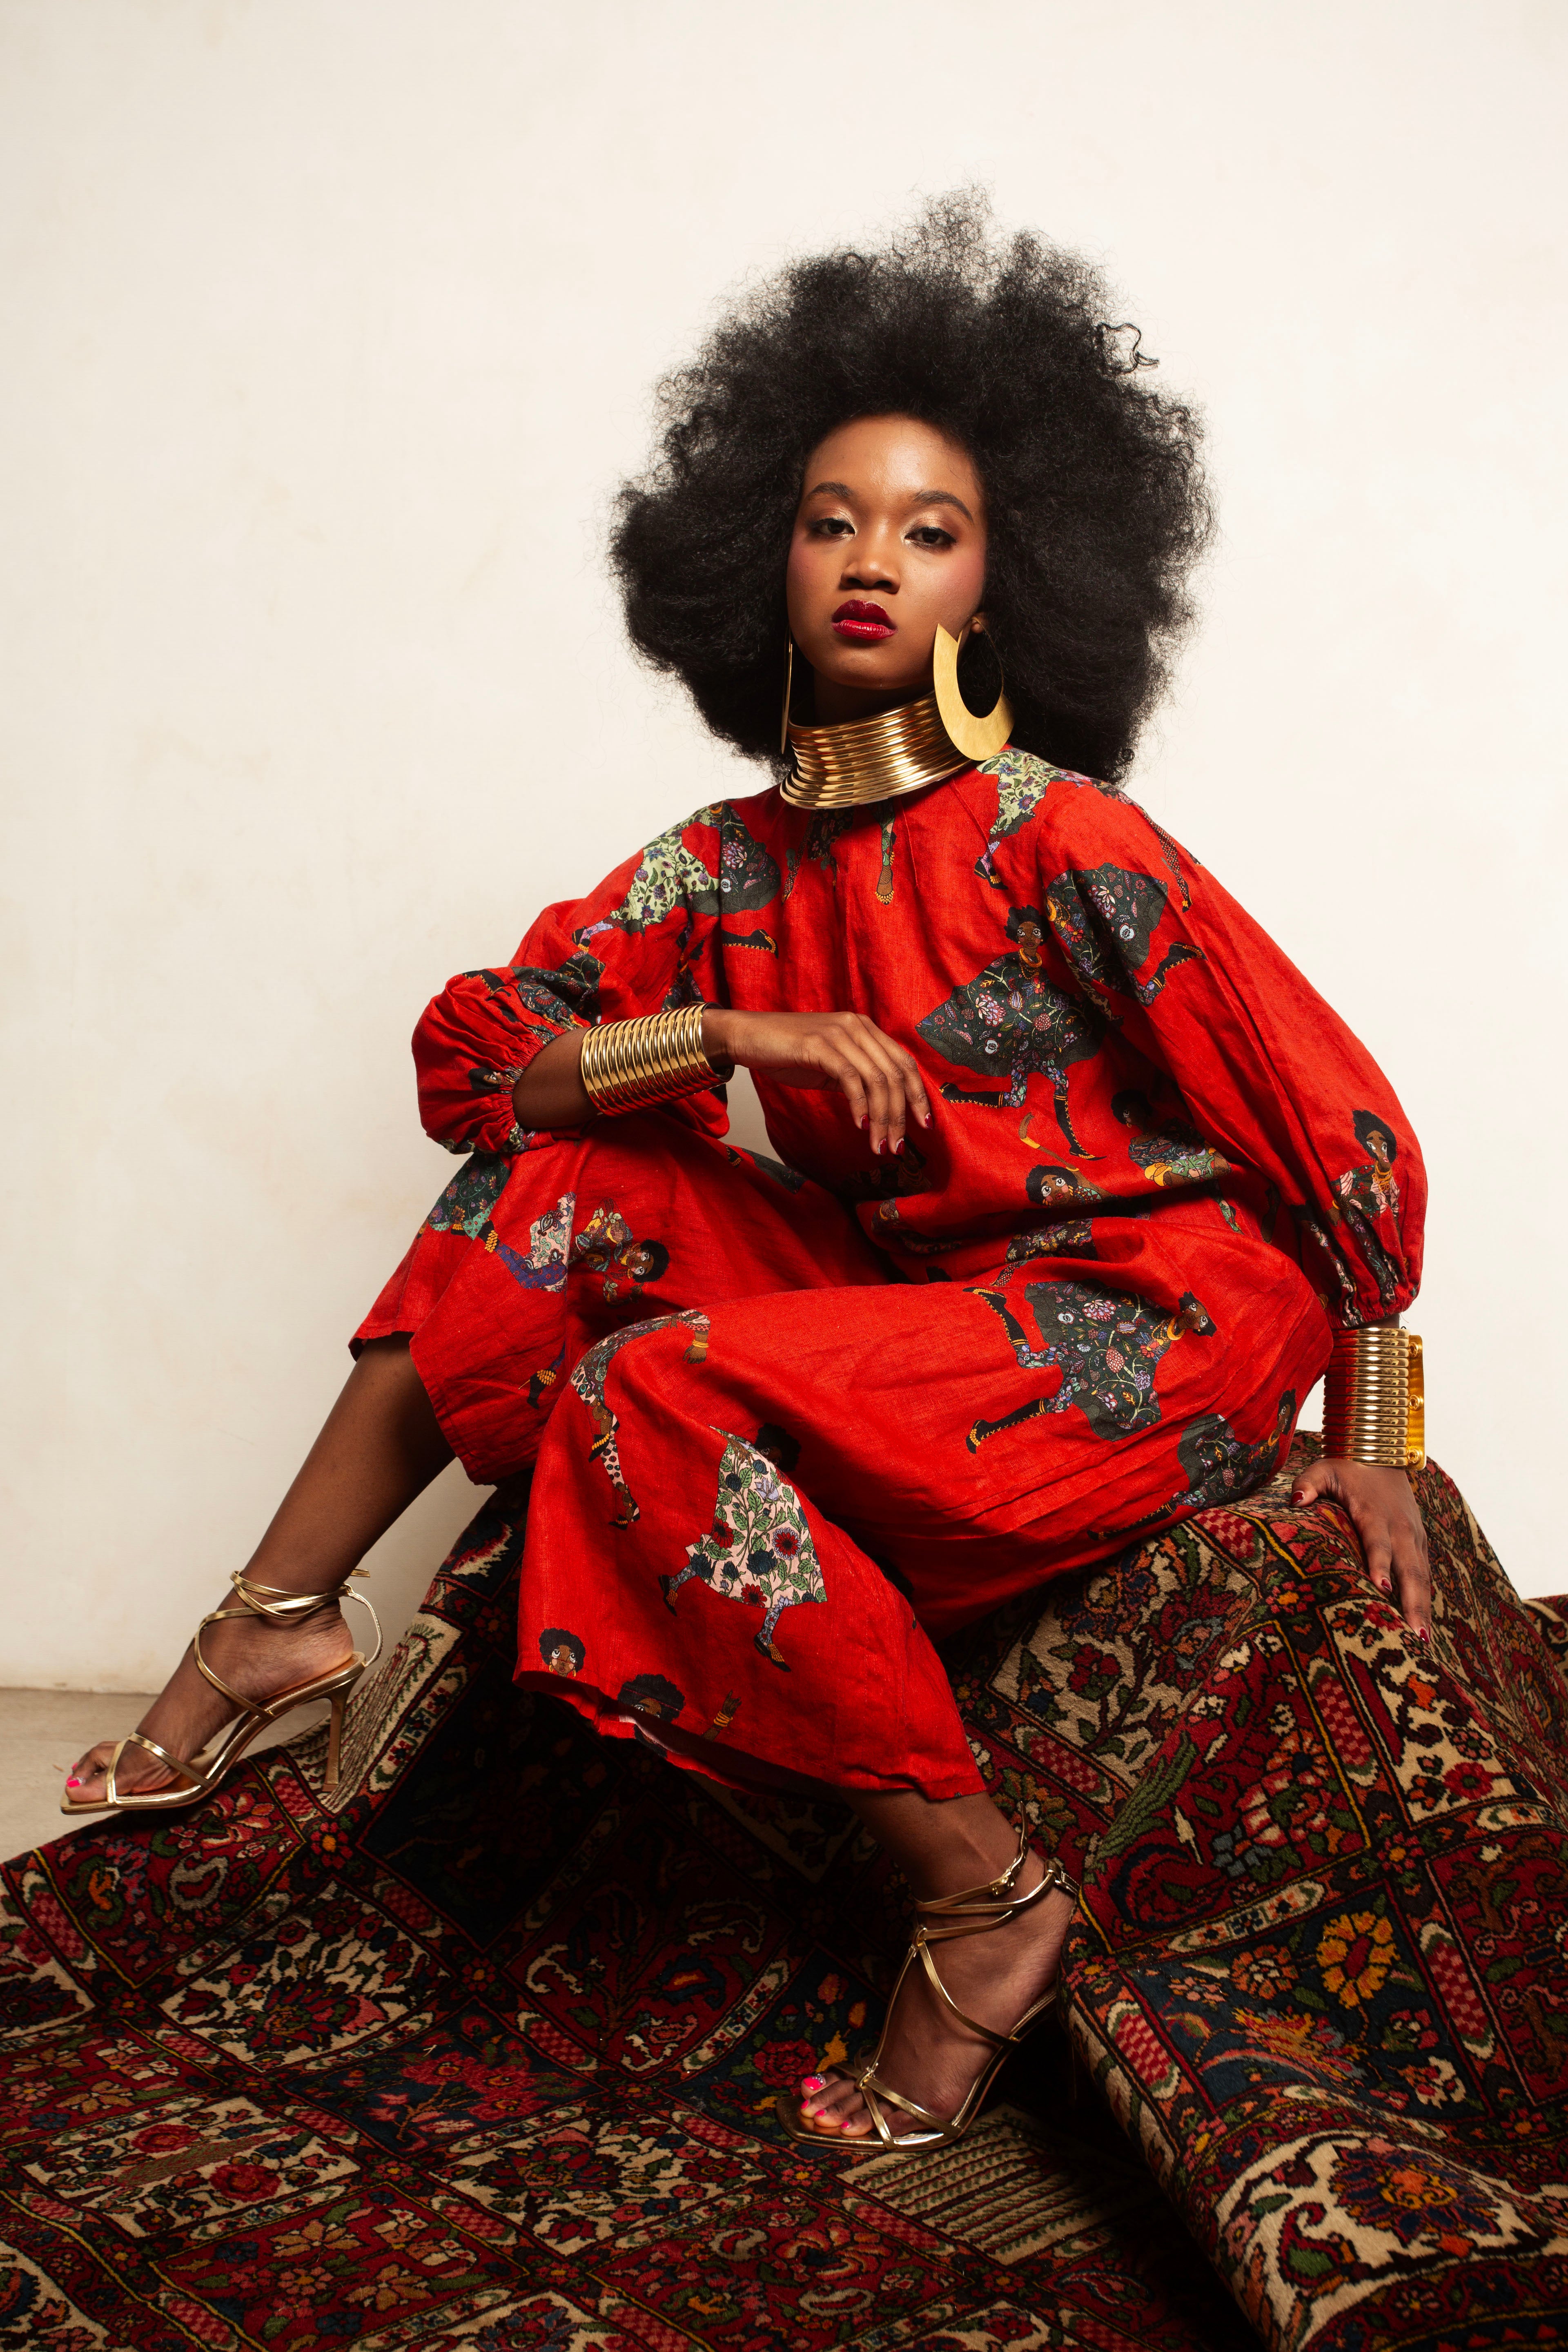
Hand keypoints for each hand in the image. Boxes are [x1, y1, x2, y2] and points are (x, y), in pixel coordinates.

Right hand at [704, 1007, 931, 1156]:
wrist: (748, 1036)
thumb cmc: (788, 1053)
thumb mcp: (831, 1064)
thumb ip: (857, 1077)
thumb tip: (882, 1108)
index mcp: (865, 1029)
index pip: (903, 1063)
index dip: (917, 1095)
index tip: (924, 1125)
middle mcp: (858, 1027)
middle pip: (895, 1074)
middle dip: (901, 1115)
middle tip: (897, 1146)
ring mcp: (839, 1034)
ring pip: (877, 1079)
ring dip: (882, 1118)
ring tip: (879, 1145)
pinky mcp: (819, 1045)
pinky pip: (850, 1079)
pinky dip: (859, 1105)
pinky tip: (859, 1125)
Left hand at [1291, 1457, 1431, 1638]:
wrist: (1382, 1452)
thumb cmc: (1347, 1467)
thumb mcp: (1324, 1468)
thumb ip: (1308, 1483)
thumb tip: (1296, 1500)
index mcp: (1375, 1513)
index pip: (1378, 1541)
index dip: (1380, 1563)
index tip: (1380, 1587)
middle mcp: (1400, 1528)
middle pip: (1409, 1569)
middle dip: (1412, 1602)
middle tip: (1413, 1635)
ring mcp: (1414, 1537)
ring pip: (1422, 1577)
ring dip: (1422, 1608)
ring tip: (1422, 1642)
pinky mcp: (1419, 1543)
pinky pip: (1424, 1575)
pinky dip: (1425, 1599)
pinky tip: (1422, 1626)